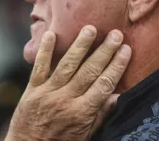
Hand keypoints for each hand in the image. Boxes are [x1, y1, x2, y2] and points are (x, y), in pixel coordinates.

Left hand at [5, 26, 131, 140]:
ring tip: (91, 29)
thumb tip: (118, 96)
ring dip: (80, 45)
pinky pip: (39, 67)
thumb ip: (100, 115)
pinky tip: (51, 34)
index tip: (126, 50)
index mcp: (82, 112)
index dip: (117, 66)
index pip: (104, 84)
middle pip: (89, 71)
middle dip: (105, 51)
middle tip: (116, 34)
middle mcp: (66, 100)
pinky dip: (45, 50)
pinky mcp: (32, 90)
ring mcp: (48, 93)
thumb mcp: (85, 136)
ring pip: (67, 65)